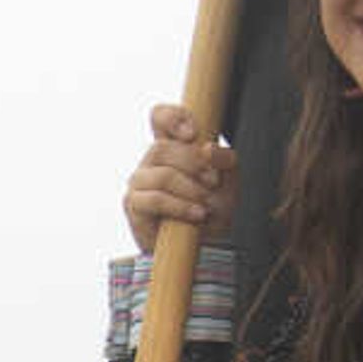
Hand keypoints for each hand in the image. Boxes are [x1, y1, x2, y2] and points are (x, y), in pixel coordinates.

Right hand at [122, 103, 237, 254]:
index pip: (159, 117)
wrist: (204, 244)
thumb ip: (224, 159)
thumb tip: (208, 148)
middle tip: (214, 182)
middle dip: (193, 164)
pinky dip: (180, 206)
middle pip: (162, 147)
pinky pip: (154, 199)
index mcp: (173, 146)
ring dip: (190, 189)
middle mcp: (152, 161)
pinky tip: (197, 214)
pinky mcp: (134, 205)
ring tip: (206, 204)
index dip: (172, 117)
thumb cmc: (214, 206)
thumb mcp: (229, 179)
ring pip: (161, 174)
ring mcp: (139, 181)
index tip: (192, 133)